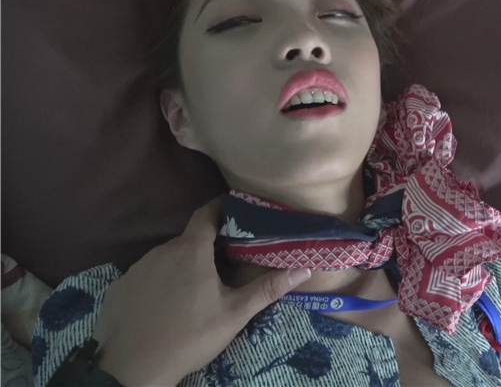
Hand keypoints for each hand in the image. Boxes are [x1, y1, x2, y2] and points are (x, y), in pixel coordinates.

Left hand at [91, 196, 311, 385]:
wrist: (132, 368)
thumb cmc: (190, 337)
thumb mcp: (234, 314)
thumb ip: (267, 289)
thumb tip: (305, 269)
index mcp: (191, 251)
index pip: (207, 213)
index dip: (222, 208)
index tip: (237, 211)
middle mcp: (162, 251)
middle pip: (189, 239)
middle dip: (207, 244)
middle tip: (226, 261)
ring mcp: (137, 268)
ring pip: (167, 257)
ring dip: (183, 265)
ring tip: (197, 287)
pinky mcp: (120, 286)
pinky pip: (146, 275)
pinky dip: (160, 282)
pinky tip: (167, 304)